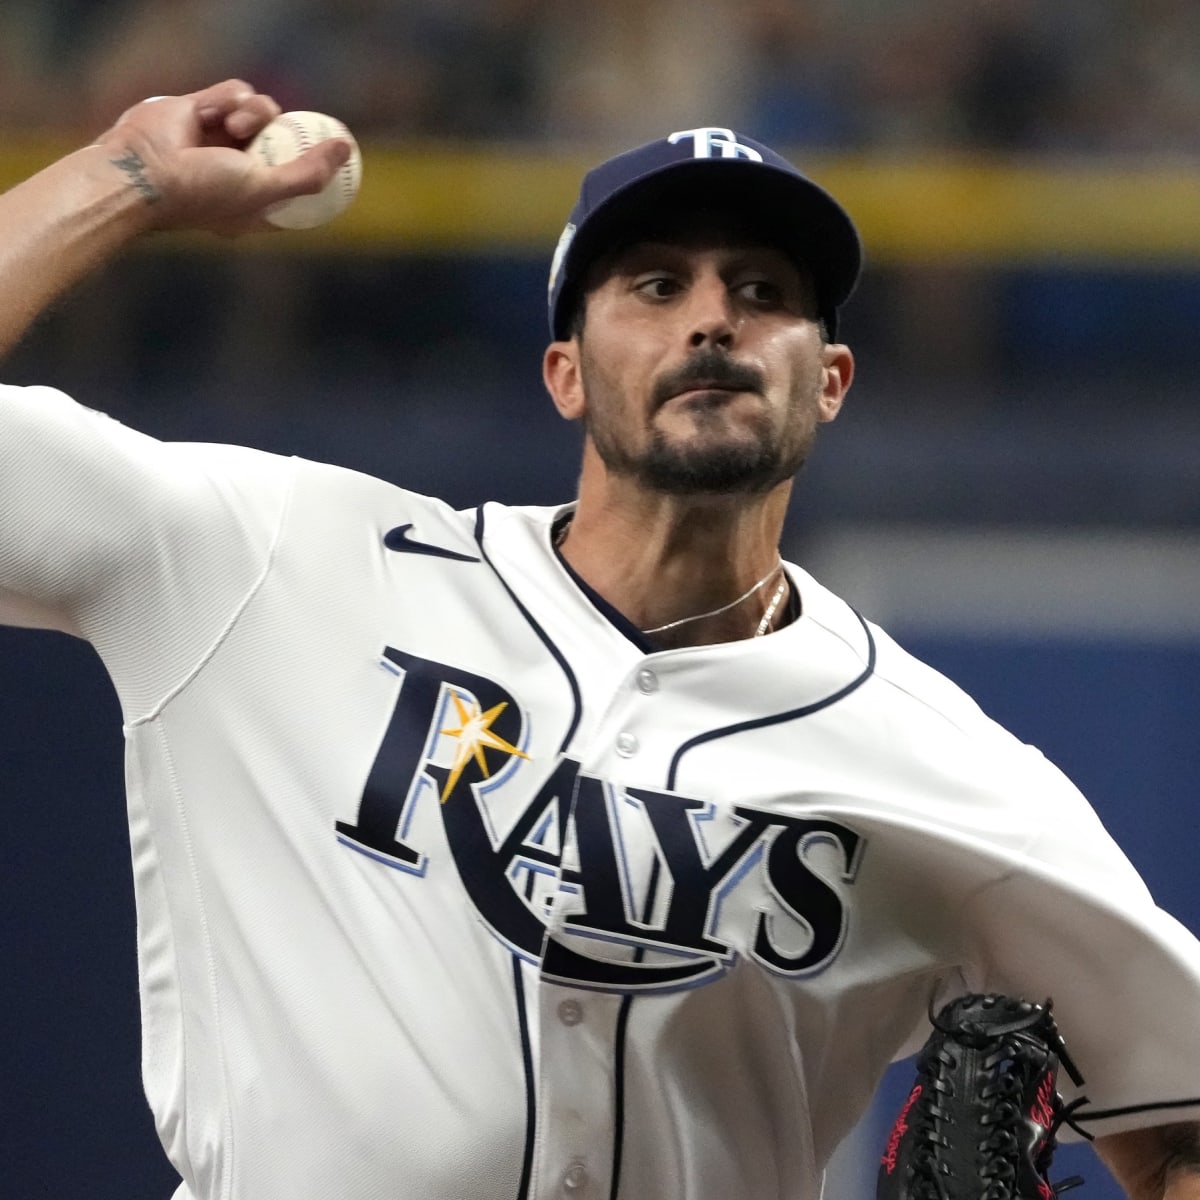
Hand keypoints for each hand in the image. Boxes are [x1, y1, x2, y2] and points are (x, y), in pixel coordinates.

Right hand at [93, 79, 353, 236]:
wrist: (144, 170)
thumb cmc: (203, 191)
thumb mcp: (265, 189)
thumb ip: (308, 173)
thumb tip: (346, 149)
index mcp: (254, 203)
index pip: (298, 187)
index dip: (318, 171)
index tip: (340, 157)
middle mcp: (239, 171)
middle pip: (285, 142)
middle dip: (290, 134)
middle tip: (304, 128)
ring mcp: (220, 140)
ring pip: (263, 110)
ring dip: (255, 113)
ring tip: (235, 127)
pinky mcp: (201, 110)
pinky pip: (234, 91)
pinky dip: (227, 98)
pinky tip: (211, 114)